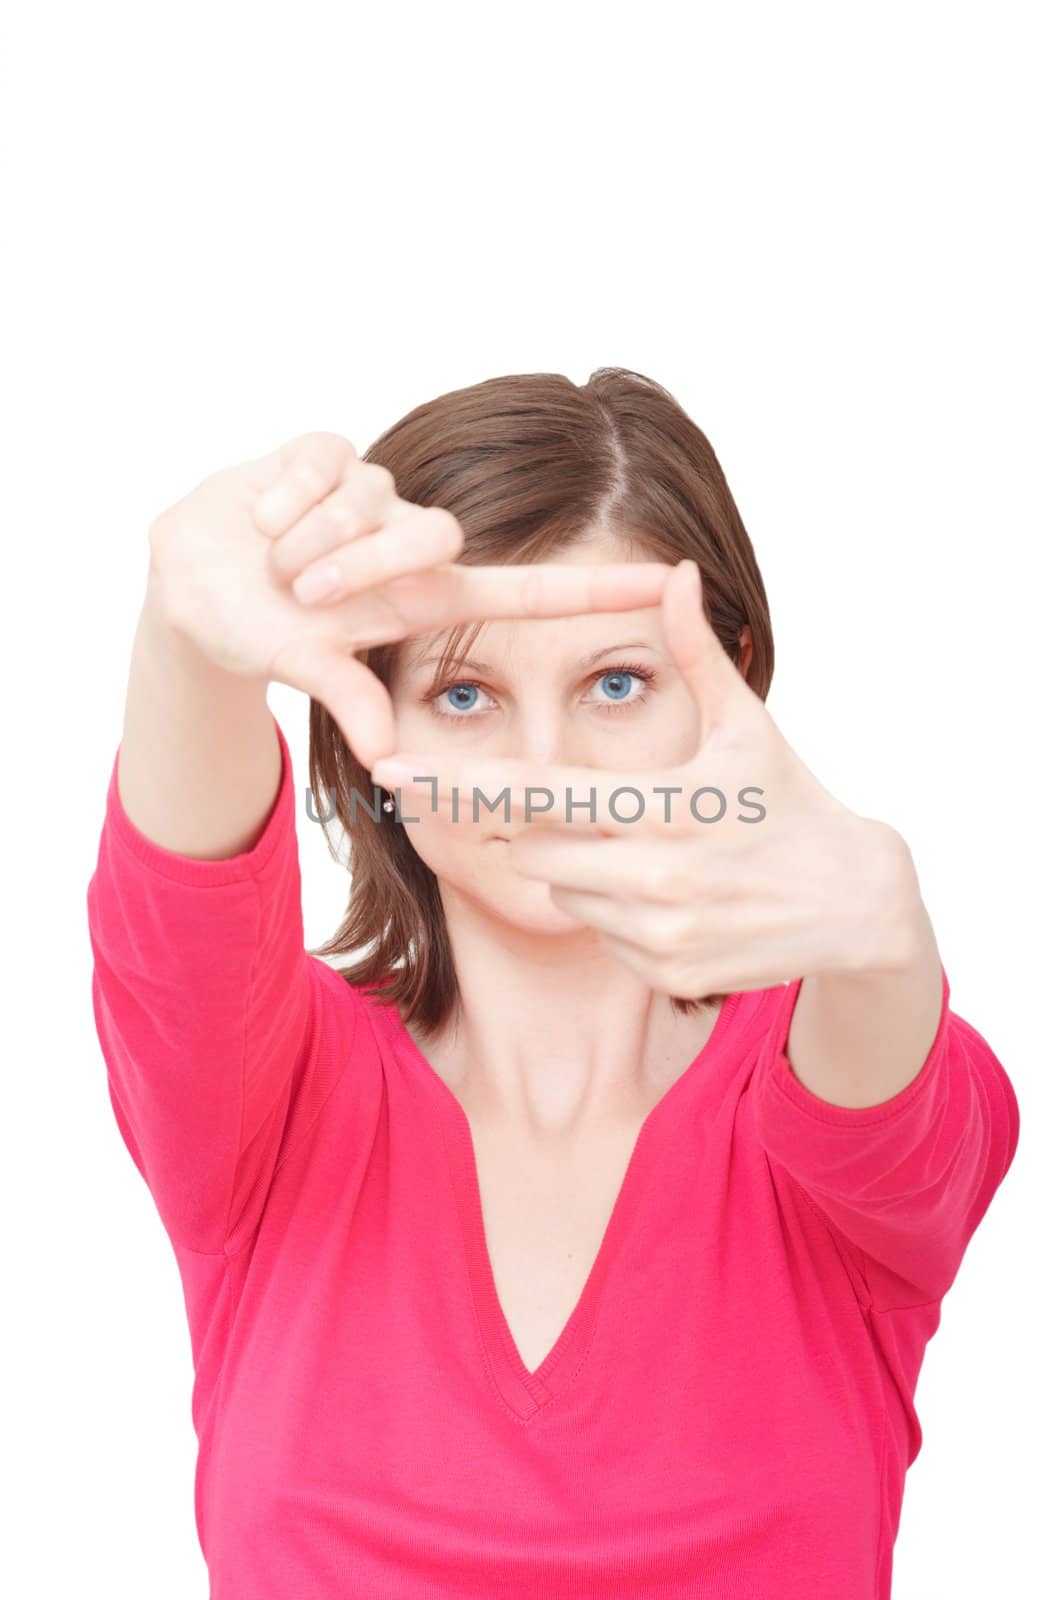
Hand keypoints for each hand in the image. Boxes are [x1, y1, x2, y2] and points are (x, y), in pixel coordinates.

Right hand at [146, 431, 672, 769]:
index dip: (601, 588)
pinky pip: (322, 464)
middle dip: (358, 563)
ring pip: (368, 500)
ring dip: (306, 539)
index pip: (531, 592)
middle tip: (304, 590)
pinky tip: (260, 519)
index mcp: (425, 600)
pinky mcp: (333, 452)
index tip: (674, 579)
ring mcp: (375, 495)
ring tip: (273, 562)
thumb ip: (348, 697)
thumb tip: (388, 755)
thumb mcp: (303, 668)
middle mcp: (412, 544)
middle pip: (434, 532)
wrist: (188, 581)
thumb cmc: (259, 633)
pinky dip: (281, 499)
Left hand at [370, 559, 916, 992]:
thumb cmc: (791, 799)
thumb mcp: (748, 724)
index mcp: (666, 806)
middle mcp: (656, 877)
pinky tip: (677, 899)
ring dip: (589, 872)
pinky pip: (601, 938)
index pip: (538, 795)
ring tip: (663, 855)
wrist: (858, 902)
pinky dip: (619, 916)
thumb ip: (698, 652)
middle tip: (622, 812)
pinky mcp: (668, 972)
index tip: (389, 771)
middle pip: (539, 850)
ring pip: (566, 895)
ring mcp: (662, 933)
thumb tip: (676, 573)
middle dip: (557, 829)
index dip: (459, 783)